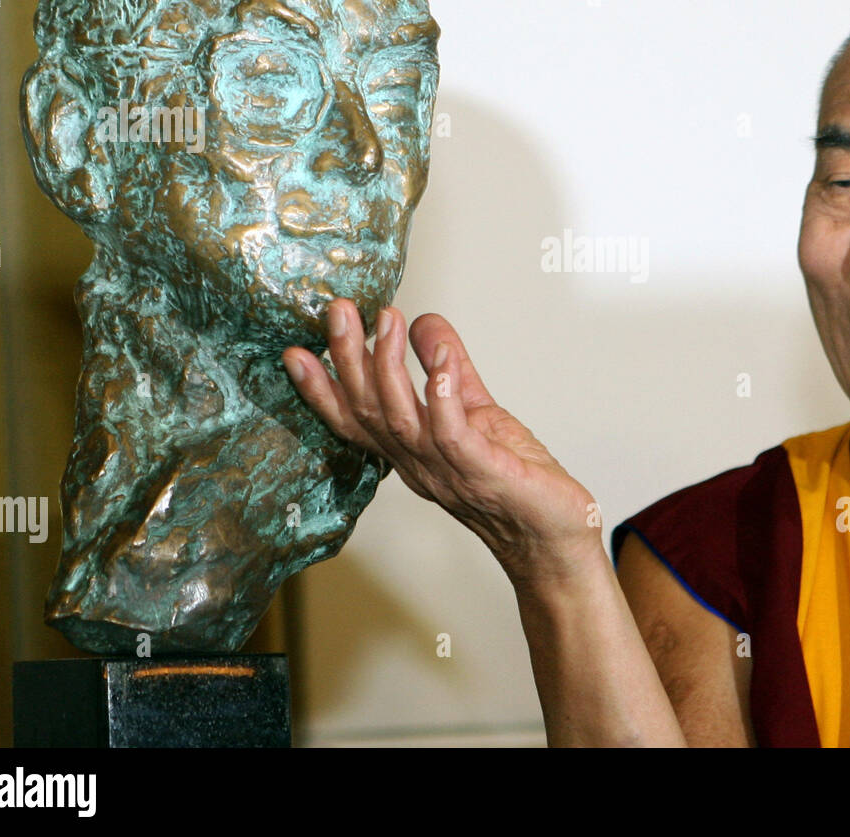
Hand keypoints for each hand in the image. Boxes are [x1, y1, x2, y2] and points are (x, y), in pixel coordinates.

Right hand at [283, 301, 603, 584]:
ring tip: (387, 320)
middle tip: (338, 312)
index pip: (355, 419)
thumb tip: (422, 322)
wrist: (553, 536)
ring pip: (401, 420)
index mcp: (410, 452)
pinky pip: (453, 434)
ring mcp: (448, 471)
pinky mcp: (483, 472)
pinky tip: (439, 363)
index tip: (296, 350)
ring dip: (388, 368)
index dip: (322, 388)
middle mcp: (418, 464)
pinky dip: (442, 397)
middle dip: (348, 360)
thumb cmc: (514, 479)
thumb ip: (448, 368)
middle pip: (368, 411)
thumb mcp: (476, 411)